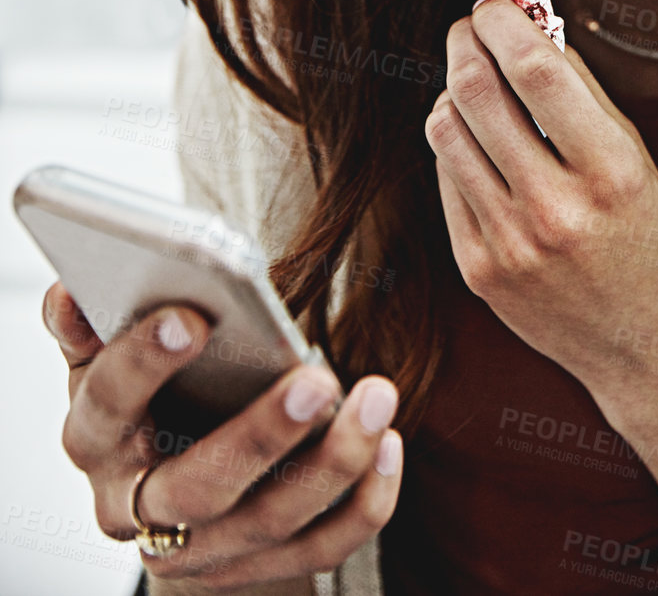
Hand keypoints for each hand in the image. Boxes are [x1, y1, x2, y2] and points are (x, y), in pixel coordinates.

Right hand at [42, 280, 402, 588]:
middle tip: (316, 378)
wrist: (174, 485)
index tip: (192, 315)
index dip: (143, 362)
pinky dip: (364, 501)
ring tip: (378, 395)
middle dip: (260, 435)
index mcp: (97, 441)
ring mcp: (204, 548)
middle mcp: (140, 508)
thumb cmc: (150, 395)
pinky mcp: (263, 566)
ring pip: (272, 520)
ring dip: (334, 461)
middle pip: (199, 486)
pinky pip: (322, 545)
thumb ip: (94, 323)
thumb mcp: (108, 356)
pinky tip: (390, 444)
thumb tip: (71, 288)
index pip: (109, 404)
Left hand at [425, 0, 657, 393]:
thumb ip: (580, 89)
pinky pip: (444, 176)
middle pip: (476, 92)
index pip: (536, 71)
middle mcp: (557, 210)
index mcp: (611, 171)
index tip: (494, 2)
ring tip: (474, 82)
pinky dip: (455, 143)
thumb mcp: (633, 155)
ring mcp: (510, 245)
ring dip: (452, 88)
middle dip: (465, 41)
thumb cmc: (641, 231)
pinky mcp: (477, 270)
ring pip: (445, 129)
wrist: (638, 342)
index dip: (504, 21)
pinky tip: (479, 141)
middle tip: (469, 25)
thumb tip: (526, 20)